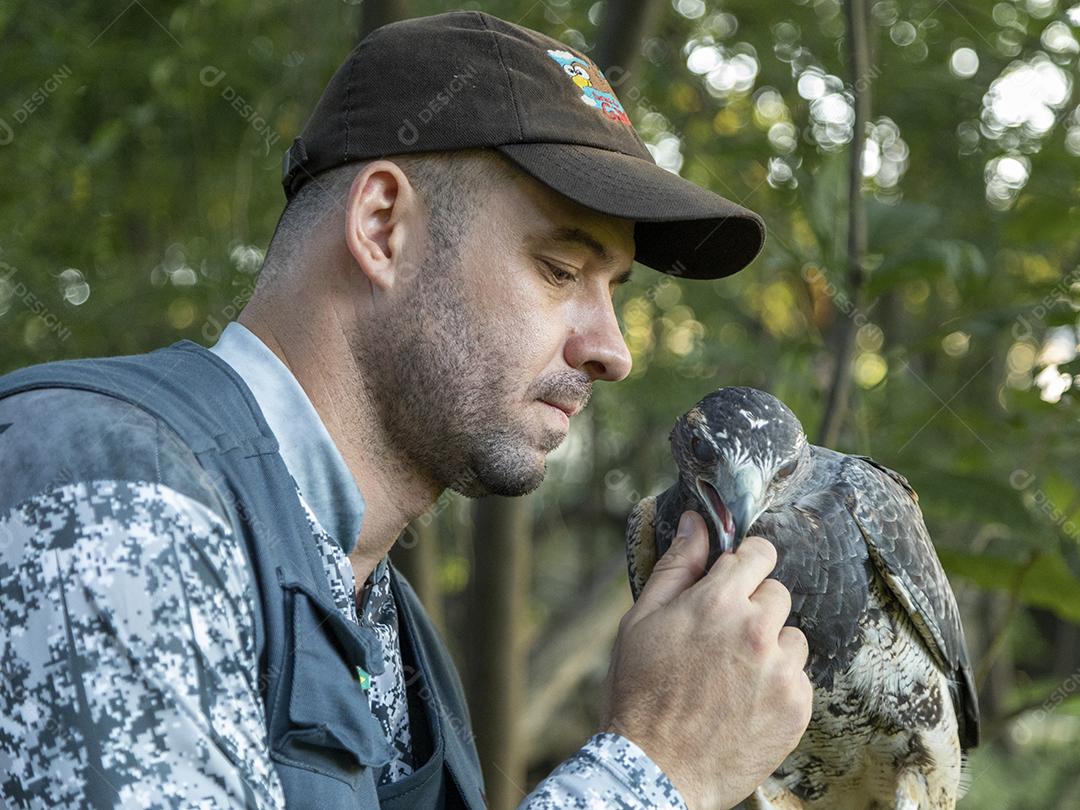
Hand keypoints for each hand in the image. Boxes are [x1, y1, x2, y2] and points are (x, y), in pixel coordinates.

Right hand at [601, 511, 811, 809]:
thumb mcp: (642, 620)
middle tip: (722, 638)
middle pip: (778, 593)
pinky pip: (799, 677)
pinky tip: (744, 702)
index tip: (737, 576)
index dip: (747, 563)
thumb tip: (697, 523)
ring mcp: (782, 671)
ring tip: (732, 676)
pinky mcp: (797, 707)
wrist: (655, 769)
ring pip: (792, 637)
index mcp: (718, 602)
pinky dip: (778, 685)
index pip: (760, 554)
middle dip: (754, 607)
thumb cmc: (639, 692)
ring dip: (770, 647)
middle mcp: (757, 630)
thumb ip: (676, 566)